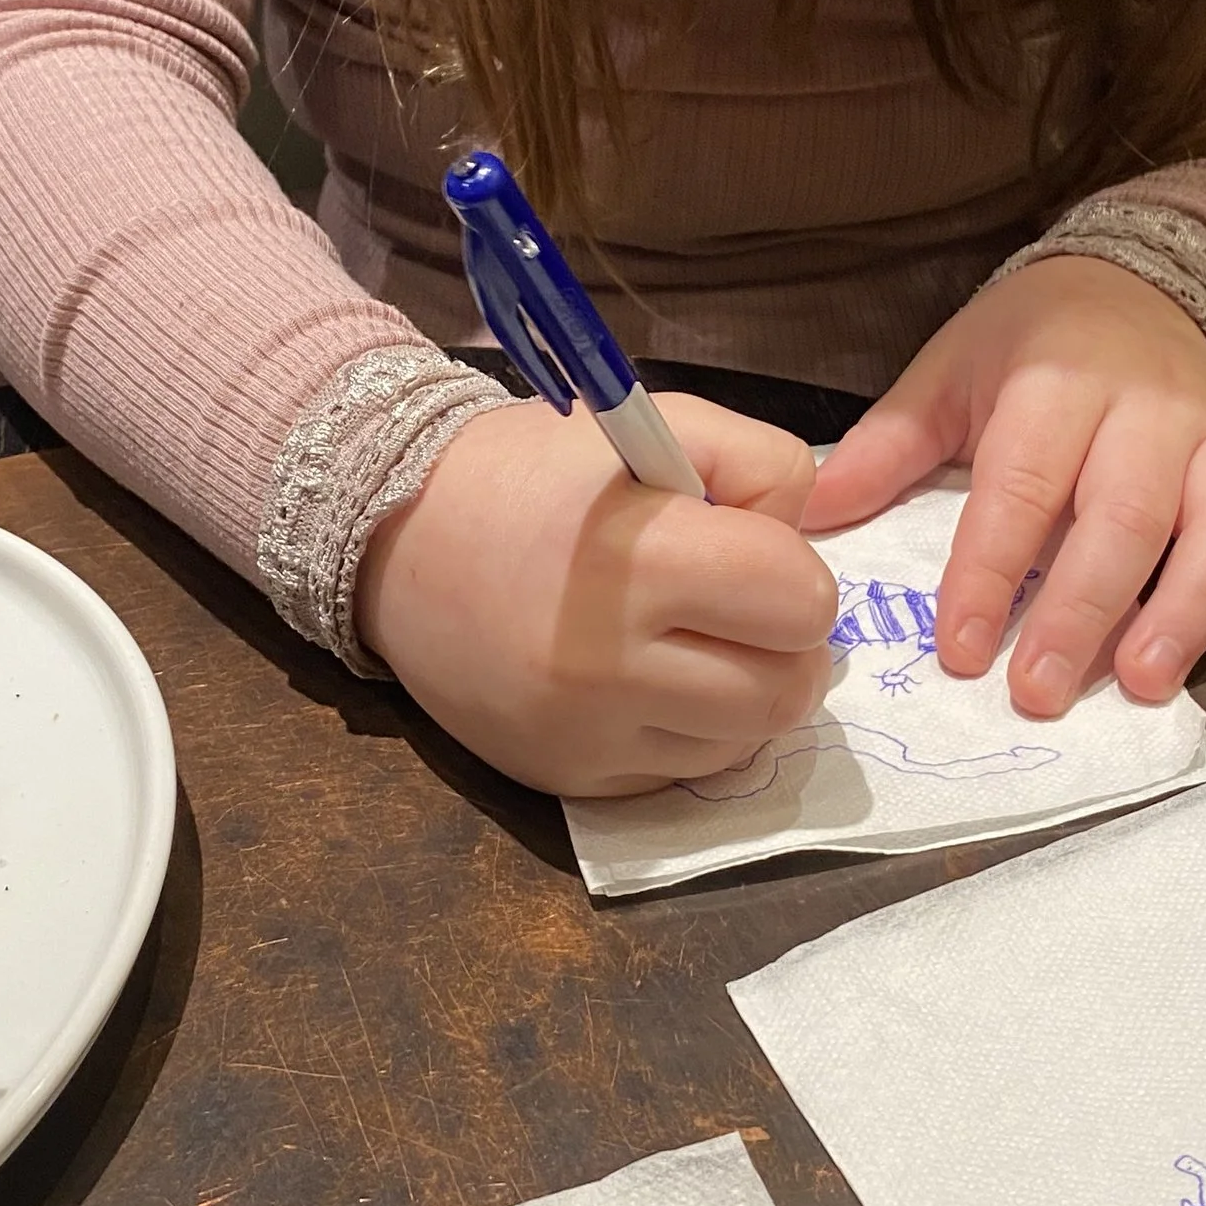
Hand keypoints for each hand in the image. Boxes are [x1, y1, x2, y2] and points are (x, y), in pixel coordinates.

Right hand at [355, 393, 837, 795]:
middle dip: (785, 643)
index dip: (791, 569)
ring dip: (743, 693)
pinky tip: (644, 679)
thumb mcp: (653, 423)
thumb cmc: (535, 474)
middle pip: (788, 692)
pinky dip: (686, 729)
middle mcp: (607, 664)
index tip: (746, 549)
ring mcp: (585, 735)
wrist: (396, 537)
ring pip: (745, 743)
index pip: (801, 600)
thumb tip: (809, 552)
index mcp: (634, 559)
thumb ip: (761, 470)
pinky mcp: (570, 781)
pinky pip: (682, 773)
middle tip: (740, 606)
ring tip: (691, 641)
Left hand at [805, 256, 1205, 716]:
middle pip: (1125, 517)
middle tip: (1039, 692)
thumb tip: (812, 520)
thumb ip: (888, 448)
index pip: (1023, 485)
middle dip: (1082, 613)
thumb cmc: (1029, 348)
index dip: (991, 572)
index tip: (961, 649)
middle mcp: (1150, 408)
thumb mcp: (949, 375)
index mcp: (1058, 382)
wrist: (1135, 284)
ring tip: (1142, 682)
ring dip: (1188, 608)